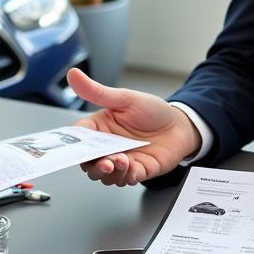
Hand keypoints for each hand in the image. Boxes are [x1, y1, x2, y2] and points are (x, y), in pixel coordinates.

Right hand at [67, 68, 201, 185]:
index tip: (74, 148)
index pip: (77, 139)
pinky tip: (130, 166)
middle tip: (104, 161)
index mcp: (99, 128)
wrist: (180, 125)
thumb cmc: (152, 111)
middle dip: (93, 165)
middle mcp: (107, 147)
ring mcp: (121, 161)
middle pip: (88, 163)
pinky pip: (125, 179)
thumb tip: (73, 74)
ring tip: (120, 161)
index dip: (73, 145)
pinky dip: (125, 176)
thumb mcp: (124, 98)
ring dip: (109, 172)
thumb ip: (97, 91)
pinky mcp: (137, 171)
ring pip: (104, 175)